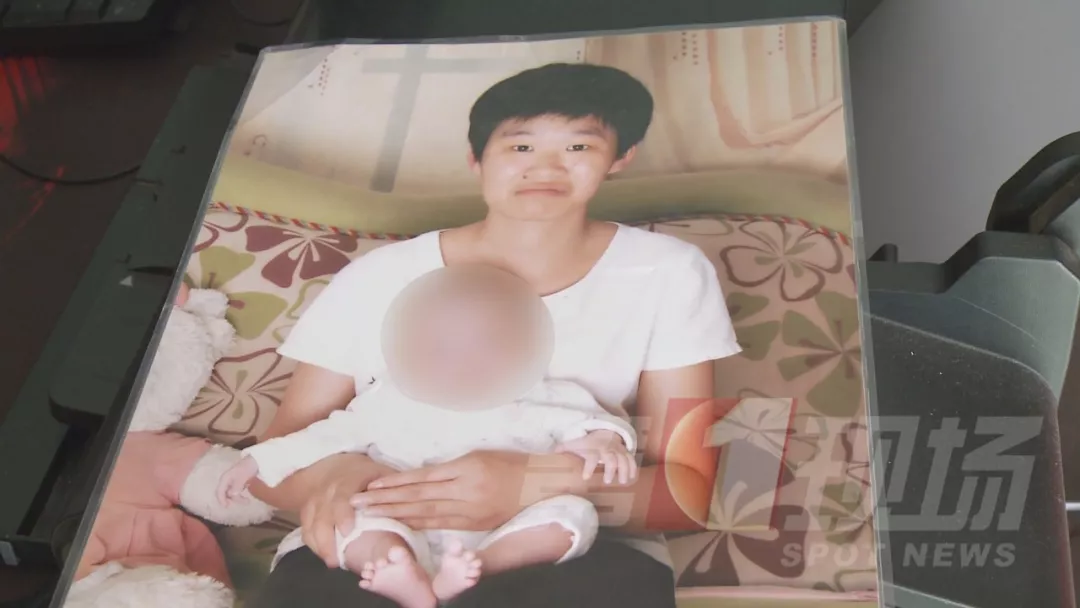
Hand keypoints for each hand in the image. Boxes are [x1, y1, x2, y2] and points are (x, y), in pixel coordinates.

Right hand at [217, 456, 257, 505]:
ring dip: (238, 498)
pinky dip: (240, 495)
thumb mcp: (242, 477)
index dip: (221, 500)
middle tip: (244, 502)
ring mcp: (232, 482)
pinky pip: (236, 492)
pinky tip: (246, 497)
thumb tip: (232, 495)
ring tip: (248, 501)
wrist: (256, 460)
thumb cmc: (248, 467)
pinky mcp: (238, 483)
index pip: (219, 491)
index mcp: (225, 478)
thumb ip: (236, 486)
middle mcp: (227, 481)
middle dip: (233, 499)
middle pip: (225, 494)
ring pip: (231, 494)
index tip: (227, 506)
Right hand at [298, 454, 395, 567]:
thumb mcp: (383, 474)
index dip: (343, 514)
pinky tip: (325, 555)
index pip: (342, 497)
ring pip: (312, 524)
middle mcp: (328, 491)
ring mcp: (315, 501)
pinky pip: (306, 529)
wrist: (336, 466)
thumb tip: (413, 510)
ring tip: (333, 562)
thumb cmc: (367, 474)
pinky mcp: (308, 511)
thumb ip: (394, 491)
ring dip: (320, 545)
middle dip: (327, 539)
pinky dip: (313, 544)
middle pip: (323, 516)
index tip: (348, 531)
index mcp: (348, 480)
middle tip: (337, 560)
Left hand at [350, 451, 538, 530]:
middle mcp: (465, 490)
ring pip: (426, 513)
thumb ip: (451, 468)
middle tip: (359, 502)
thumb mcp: (478, 456)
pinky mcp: (475, 523)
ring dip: (397, 514)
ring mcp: (470, 510)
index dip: (394, 483)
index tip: (371, 485)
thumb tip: (422, 478)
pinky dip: (419, 524)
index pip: (421, 477)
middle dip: (386, 500)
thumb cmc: (510, 464)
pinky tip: (401, 524)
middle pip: (417, 496)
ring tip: (373, 514)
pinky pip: (441, 524)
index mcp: (465, 467)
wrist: (539, 484)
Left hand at [556, 430, 636, 484]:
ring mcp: (617, 451)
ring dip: (624, 470)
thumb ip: (564, 449)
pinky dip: (633, 468)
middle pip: (611, 458)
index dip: (589, 467)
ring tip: (623, 482)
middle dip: (610, 469)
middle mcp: (607, 449)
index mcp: (593, 448)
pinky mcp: (625, 453)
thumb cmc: (588, 443)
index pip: (591, 457)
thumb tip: (551, 455)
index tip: (586, 477)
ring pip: (623, 459)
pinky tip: (633, 478)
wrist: (605, 432)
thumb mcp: (575, 444)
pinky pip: (631, 459)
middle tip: (607, 481)